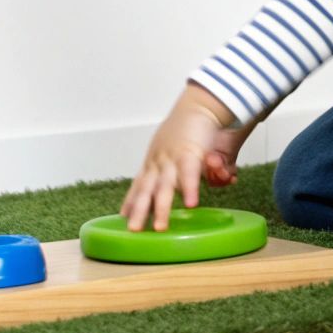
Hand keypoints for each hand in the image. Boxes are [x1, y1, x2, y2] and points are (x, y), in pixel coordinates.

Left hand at [120, 83, 253, 230]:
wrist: (201, 103)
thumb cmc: (191, 125)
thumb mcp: (182, 148)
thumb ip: (190, 169)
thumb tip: (210, 181)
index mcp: (155, 160)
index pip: (139, 183)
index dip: (131, 200)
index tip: (123, 216)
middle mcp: (159, 160)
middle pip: (146, 189)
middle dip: (140, 211)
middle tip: (133, 229)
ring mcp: (172, 157)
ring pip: (165, 186)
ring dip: (162, 208)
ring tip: (160, 227)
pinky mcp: (190, 151)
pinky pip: (190, 174)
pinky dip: (190, 189)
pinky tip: (191, 205)